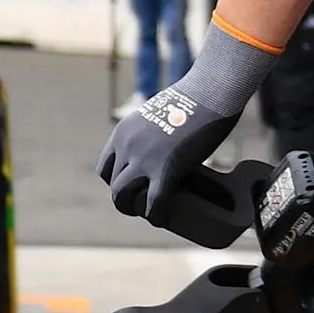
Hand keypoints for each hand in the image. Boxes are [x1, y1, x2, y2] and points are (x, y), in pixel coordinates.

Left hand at [98, 29, 278, 224]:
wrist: (208, 93)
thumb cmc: (193, 99)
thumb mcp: (159, 113)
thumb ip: (154, 131)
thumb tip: (167, 141)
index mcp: (123, 133)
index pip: (105, 167)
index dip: (115, 182)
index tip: (130, 187)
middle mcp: (127, 146)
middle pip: (113, 184)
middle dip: (124, 198)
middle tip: (140, 205)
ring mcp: (143, 159)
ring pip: (122, 196)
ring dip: (132, 209)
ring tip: (147, 214)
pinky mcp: (165, 169)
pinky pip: (153, 203)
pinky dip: (156, 215)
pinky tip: (161, 220)